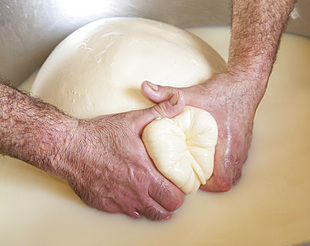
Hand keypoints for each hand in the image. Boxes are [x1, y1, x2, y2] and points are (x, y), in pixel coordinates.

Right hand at [58, 93, 184, 219]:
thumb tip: (178, 101)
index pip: (175, 197)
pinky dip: (134, 205)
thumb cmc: (99, 135)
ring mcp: (120, 201)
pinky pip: (127, 213)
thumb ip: (160, 112)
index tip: (179, 183)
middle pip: (165, 211)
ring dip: (154, 205)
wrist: (68, 148)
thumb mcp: (132, 119)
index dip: (181, 191)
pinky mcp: (105, 205)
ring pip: (147, 214)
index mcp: (145, 173)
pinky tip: (133, 192)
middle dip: (170, 202)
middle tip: (168, 190)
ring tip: (153, 193)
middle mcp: (134, 192)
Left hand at [141, 71, 266, 191]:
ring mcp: (244, 147)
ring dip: (220, 174)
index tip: (193, 179)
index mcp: (227, 143)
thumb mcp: (194, 93)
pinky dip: (226, 164)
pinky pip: (237, 162)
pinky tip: (214, 155)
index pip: (223, 180)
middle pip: (230, 180)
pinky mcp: (245, 142)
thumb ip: (168, 94)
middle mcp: (238, 149)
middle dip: (213, 182)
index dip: (208, 186)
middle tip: (197, 174)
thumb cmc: (224, 91)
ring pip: (235, 172)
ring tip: (204, 167)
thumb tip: (145, 88)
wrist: (246, 83)